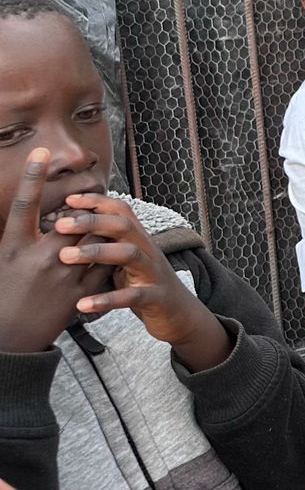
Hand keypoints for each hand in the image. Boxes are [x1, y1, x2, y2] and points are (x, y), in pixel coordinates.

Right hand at [0, 152, 105, 353]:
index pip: (24, 205)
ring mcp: (63, 276)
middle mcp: (39, 258)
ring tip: (102, 224)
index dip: (32, 177)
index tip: (41, 152)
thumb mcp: (5, 259)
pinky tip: (108, 252)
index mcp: (13, 247)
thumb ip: (22, 234)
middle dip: (84, 210)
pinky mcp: (81, 292)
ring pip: (95, 240)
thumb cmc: (5, 293)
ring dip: (100, 232)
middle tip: (90, 196)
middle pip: (73, 220)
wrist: (10, 337)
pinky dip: (108, 256)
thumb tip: (29, 209)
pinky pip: (104, 265)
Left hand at [54, 194, 231, 369]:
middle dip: (90, 221)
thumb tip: (70, 231)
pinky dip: (107, 300)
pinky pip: (131, 296)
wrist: (179, 313)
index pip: (120, 210)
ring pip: (129, 254)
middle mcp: (147, 250)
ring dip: (96, 252)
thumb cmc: (143, 284)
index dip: (96, 201)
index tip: (68, 199)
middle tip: (59, 225)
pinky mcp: (155, 297)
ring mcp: (153, 272)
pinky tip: (82, 304)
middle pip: (123, 226)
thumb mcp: (124, 260)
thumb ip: (105, 244)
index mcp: (138, 239)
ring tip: (65, 256)